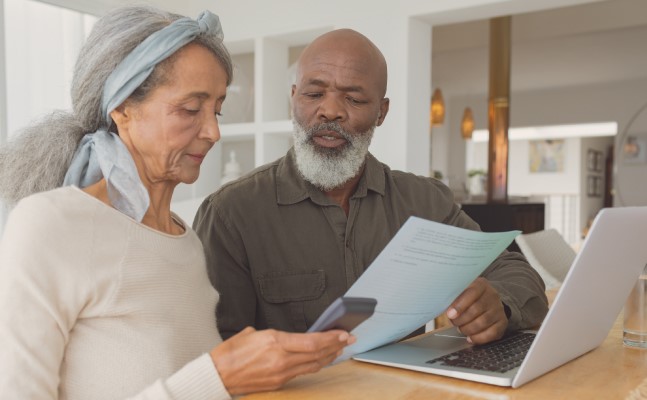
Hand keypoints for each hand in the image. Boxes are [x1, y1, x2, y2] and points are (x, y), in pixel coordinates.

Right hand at [210, 327, 354, 394]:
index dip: (331, 338)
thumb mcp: (252, 333)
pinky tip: (322, 360)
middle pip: (317, 354)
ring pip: (313, 365)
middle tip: (350, 339)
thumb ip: (272, 334)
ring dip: (329, 356)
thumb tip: (283, 337)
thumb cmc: (230, 352)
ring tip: (340, 349)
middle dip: (336, 346)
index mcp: (275, 341)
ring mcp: (281, 373)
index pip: (312, 341)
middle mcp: (281, 358)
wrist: (217, 376)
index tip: (343, 333)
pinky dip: (315, 365)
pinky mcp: (278, 383)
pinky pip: (302, 372)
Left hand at [445, 277, 507, 344]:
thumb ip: (453, 296)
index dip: (460, 305)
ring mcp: (499, 309)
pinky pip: (492, 333)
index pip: (471, 293)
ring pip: (483, 322)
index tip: (450, 314)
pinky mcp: (502, 322)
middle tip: (454, 322)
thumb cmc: (469, 298)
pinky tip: (470, 338)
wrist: (488, 301)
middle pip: (476, 309)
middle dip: (461, 319)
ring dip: (468, 329)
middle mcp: (492, 295)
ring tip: (461, 329)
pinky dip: (479, 338)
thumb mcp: (462, 291)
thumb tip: (439, 303)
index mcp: (481, 284)